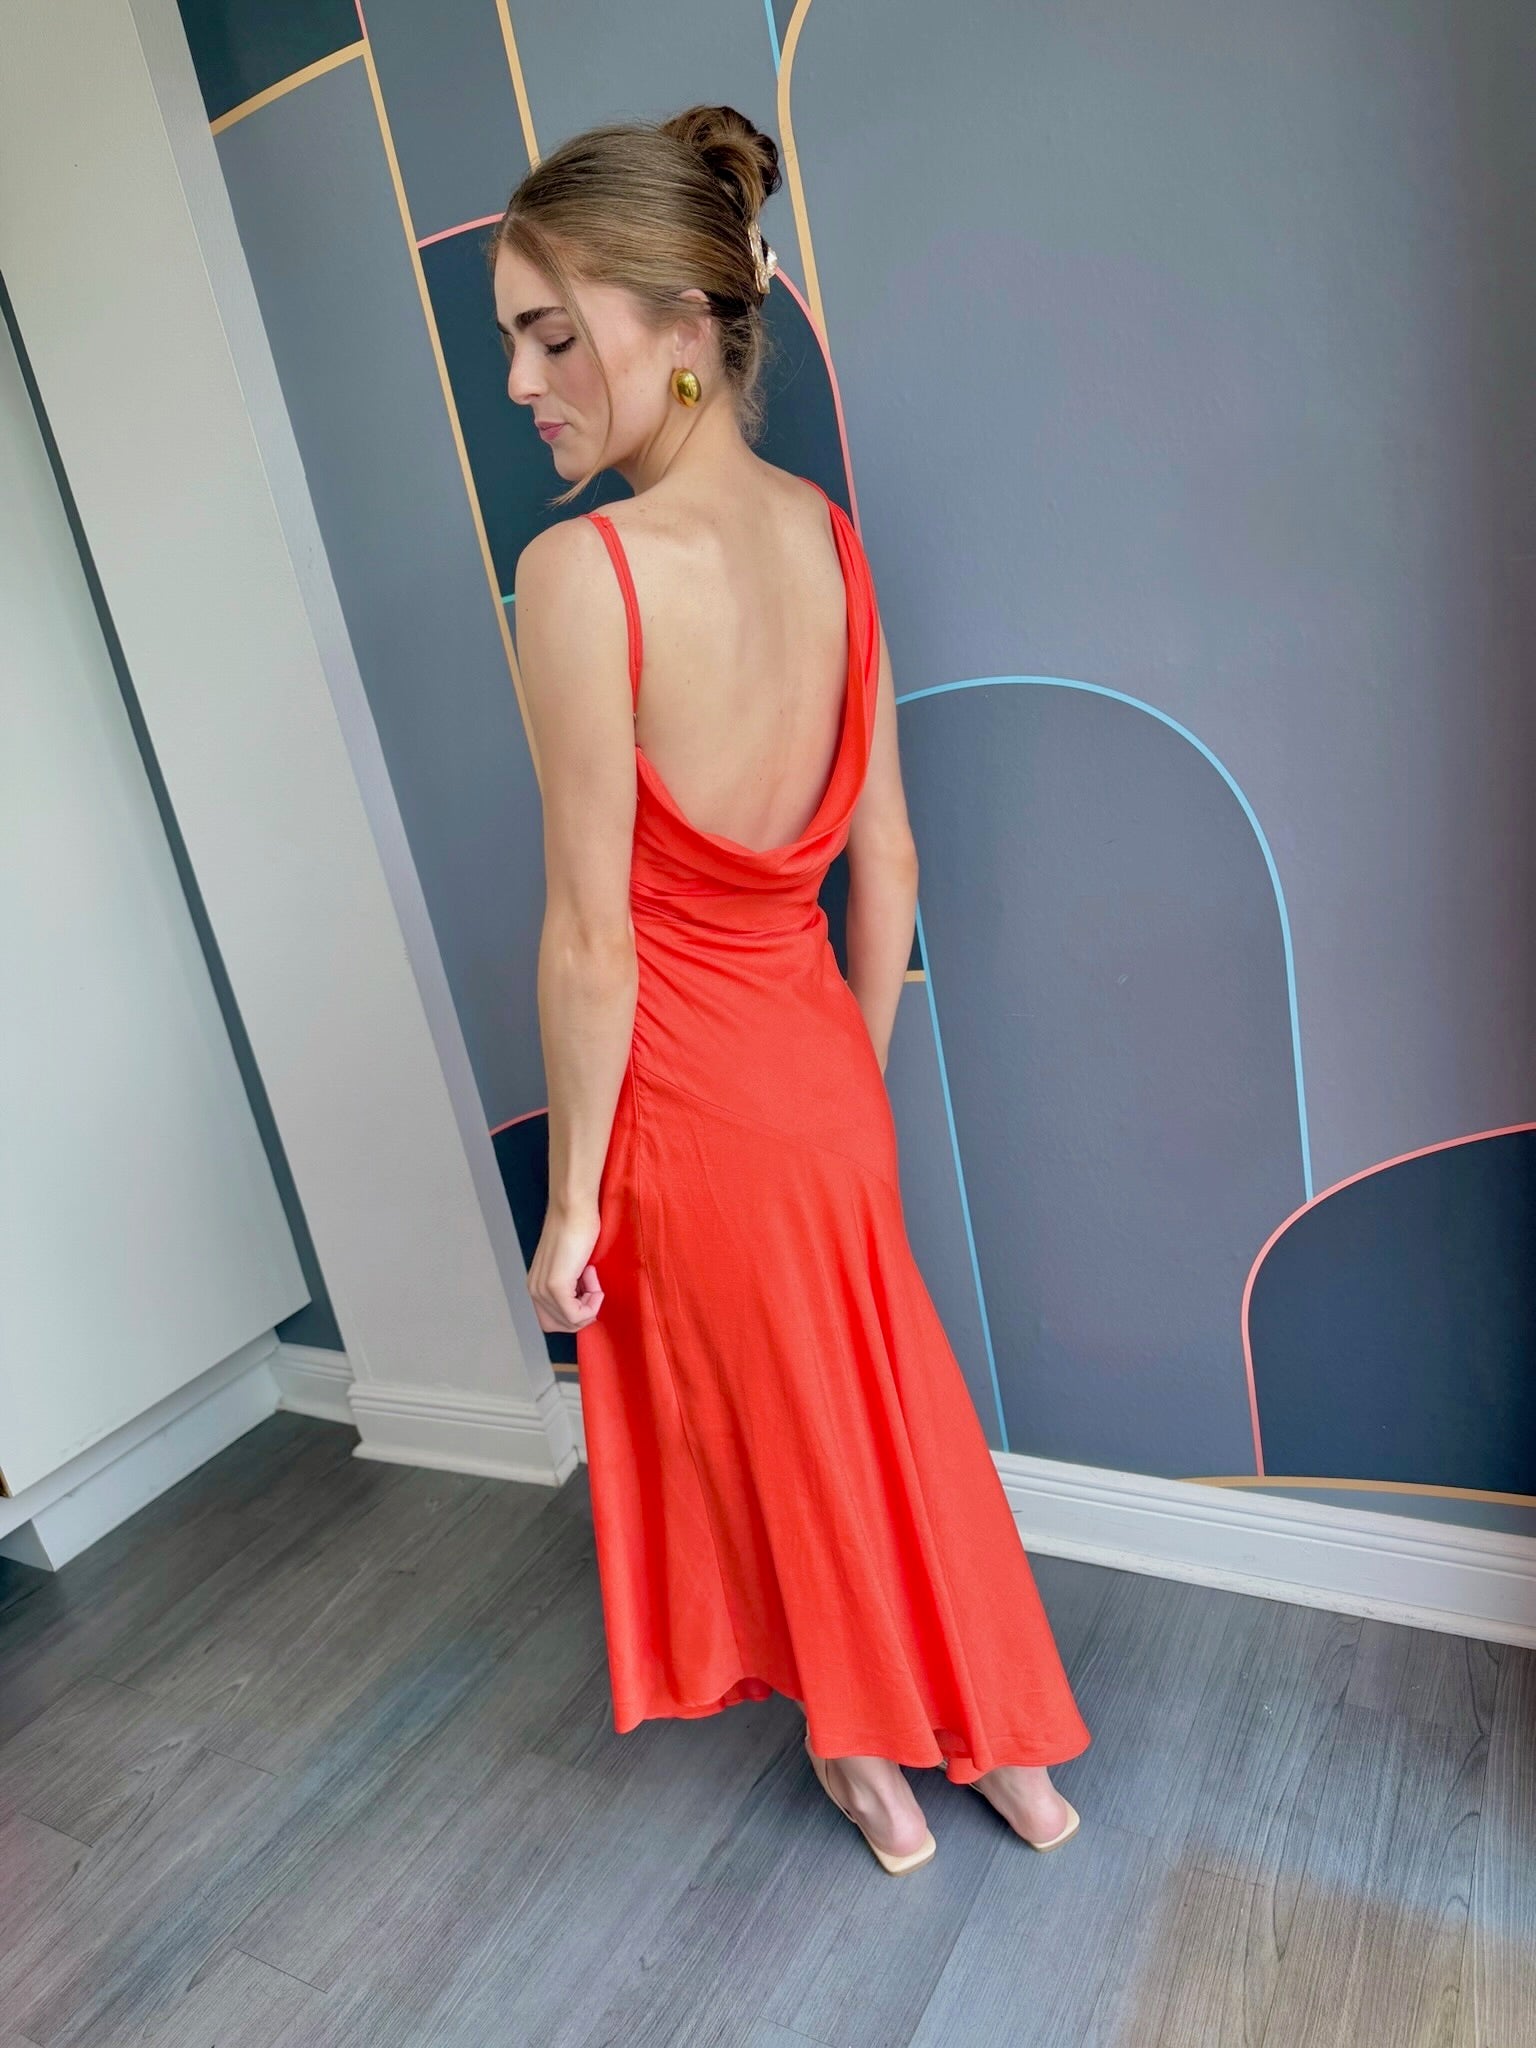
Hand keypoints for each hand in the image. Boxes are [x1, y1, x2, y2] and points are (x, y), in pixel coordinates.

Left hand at [528, 1202, 604, 1331]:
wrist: (574, 1207)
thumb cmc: (578, 1228)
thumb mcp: (571, 1265)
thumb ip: (571, 1285)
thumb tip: (583, 1302)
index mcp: (536, 1286)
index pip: (553, 1321)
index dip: (577, 1311)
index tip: (587, 1286)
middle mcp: (534, 1290)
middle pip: (561, 1326)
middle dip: (583, 1313)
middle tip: (591, 1285)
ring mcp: (543, 1290)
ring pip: (571, 1322)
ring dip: (589, 1304)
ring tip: (591, 1275)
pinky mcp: (555, 1286)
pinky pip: (577, 1314)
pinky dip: (593, 1301)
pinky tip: (592, 1275)